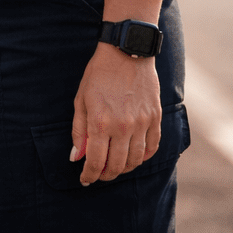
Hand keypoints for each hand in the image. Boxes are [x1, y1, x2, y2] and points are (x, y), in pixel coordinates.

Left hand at [70, 43, 162, 184]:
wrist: (127, 53)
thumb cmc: (98, 75)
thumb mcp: (81, 100)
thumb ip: (78, 130)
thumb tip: (76, 156)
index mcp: (100, 122)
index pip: (95, 160)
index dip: (89, 174)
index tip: (85, 180)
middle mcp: (123, 126)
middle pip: (117, 165)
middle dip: (106, 174)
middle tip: (99, 175)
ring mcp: (142, 124)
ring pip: (136, 160)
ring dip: (124, 169)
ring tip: (115, 167)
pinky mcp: (156, 118)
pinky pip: (152, 147)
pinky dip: (143, 157)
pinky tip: (134, 157)